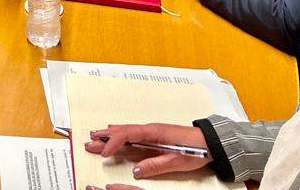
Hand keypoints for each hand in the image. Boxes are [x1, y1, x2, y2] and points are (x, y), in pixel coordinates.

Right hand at [84, 123, 211, 182]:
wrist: (210, 141)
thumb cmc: (196, 149)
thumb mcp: (177, 160)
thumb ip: (156, 165)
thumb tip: (137, 171)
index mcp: (154, 132)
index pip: (128, 134)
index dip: (113, 142)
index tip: (105, 152)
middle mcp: (150, 129)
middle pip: (122, 131)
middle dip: (104, 137)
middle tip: (89, 142)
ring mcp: (151, 131)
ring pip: (125, 131)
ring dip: (109, 134)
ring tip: (94, 136)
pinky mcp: (154, 135)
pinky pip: (131, 133)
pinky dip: (119, 134)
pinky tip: (113, 133)